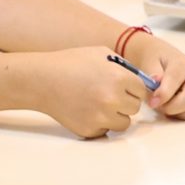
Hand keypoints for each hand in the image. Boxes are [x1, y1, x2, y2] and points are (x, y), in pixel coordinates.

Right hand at [32, 47, 149, 139]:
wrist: (43, 80)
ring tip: (98, 102)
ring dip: (115, 115)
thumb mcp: (101, 53)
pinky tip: (86, 109)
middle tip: (109, 93)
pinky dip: (100, 123)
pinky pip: (105, 130)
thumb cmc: (71, 63)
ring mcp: (101, 118)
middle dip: (125, 101)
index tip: (122, 85)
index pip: (141, 90)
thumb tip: (141, 80)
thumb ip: (123, 66)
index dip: (132, 87)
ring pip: (123, 123)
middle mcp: (112, 100)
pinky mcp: (90, 130)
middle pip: (134, 108)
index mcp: (118, 78)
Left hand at [127, 34, 184, 120]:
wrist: (162, 56)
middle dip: (173, 108)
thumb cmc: (156, 61)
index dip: (163, 95)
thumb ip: (152, 72)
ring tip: (173, 110)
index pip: (176, 81)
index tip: (152, 103)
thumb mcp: (148, 62)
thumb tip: (156, 80)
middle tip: (161, 107)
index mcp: (182, 63)